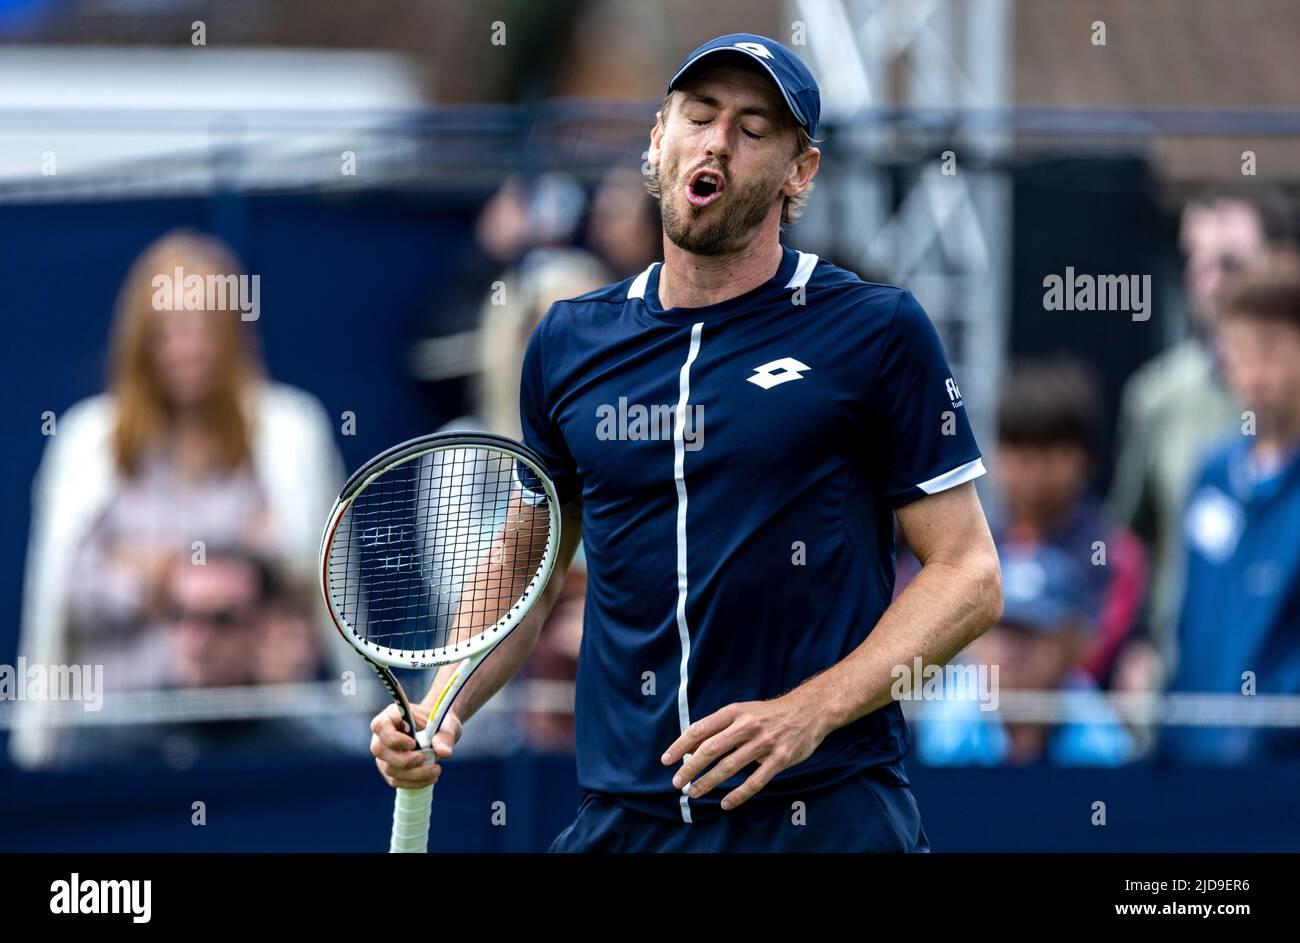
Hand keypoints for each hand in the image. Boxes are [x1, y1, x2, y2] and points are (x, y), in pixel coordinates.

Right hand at [370, 703, 462, 789]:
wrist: (439, 733)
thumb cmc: (440, 724)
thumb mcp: (447, 726)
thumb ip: (445, 737)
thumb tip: (444, 752)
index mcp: (392, 715)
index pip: (380, 726)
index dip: (393, 738)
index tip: (413, 743)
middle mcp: (382, 735)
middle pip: (380, 750)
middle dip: (403, 760)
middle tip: (424, 759)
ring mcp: (384, 754)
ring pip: (389, 769)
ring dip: (414, 774)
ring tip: (436, 770)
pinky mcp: (390, 769)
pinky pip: (396, 781)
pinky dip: (414, 782)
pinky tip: (431, 778)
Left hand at [660, 689, 831, 810]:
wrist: (808, 710)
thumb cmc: (768, 714)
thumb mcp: (741, 712)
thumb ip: (717, 729)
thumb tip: (689, 747)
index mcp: (734, 712)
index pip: (700, 729)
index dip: (680, 746)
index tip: (666, 760)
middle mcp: (747, 726)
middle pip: (711, 749)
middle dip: (691, 768)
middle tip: (678, 783)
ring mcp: (764, 743)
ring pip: (730, 766)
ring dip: (709, 782)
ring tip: (694, 793)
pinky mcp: (780, 759)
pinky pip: (756, 781)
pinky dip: (739, 794)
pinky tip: (726, 803)